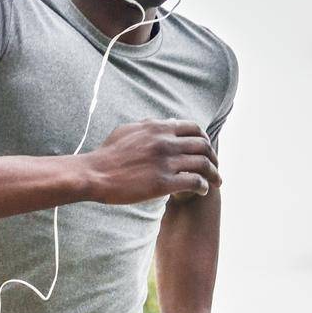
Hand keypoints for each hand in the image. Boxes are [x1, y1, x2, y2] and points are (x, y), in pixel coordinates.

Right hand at [84, 120, 221, 204]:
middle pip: (203, 146)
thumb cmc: (108, 155)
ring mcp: (165, 162)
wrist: (95, 173)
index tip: (206, 151)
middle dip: (214, 158)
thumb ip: (148, 125)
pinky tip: (203, 191)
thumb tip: (163, 122)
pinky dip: (203, 186)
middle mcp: (165, 141)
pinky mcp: (163, 182)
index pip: (194, 128)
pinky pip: (194, 182)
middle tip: (215, 169)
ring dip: (214, 174)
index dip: (204, 140)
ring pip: (203, 164)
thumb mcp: (128, 130)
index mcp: (158, 127)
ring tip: (216, 183)